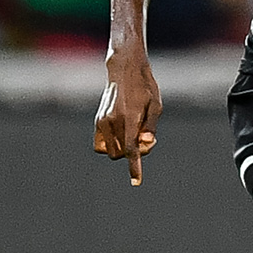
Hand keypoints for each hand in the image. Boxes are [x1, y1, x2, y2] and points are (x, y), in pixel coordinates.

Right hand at [94, 51, 162, 184]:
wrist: (124, 70)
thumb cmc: (144, 86)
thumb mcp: (155, 105)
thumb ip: (151, 126)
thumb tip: (146, 143)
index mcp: (129, 118)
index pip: (131, 149)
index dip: (134, 167)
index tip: (136, 181)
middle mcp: (112, 121)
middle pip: (121, 154)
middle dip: (134, 154)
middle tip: (145, 139)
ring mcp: (102, 121)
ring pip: (111, 152)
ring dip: (123, 150)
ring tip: (133, 135)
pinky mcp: (98, 121)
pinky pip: (100, 145)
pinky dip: (111, 146)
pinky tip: (122, 135)